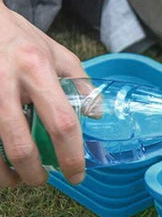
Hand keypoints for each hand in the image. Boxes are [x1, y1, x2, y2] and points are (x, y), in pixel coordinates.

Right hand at [0, 0, 86, 187]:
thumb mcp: (54, 51)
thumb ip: (79, 82)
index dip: (71, 156)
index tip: (76, 175)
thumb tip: (96, 115)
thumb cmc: (17, 37)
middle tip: (40, 178)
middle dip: (33, 173)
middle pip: (21, 145)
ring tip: (16, 177)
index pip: (62, 123)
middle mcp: (5, 79)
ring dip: (5, 174)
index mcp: (35, 68)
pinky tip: (0, 164)